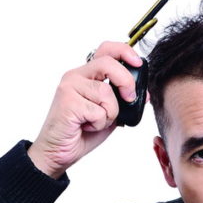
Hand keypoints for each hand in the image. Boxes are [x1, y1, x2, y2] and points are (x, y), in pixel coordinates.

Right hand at [28, 42, 142, 178]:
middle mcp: (76, 76)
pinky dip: (98, 124)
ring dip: (109, 113)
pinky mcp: (68, 101)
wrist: (59, 151)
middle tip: (129, 98)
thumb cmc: (80, 133)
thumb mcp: (108, 114)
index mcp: (86, 76)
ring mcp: (70, 87)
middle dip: (125, 81)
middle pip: (108, 63)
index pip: (105, 51)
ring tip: (95, 122)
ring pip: (106, 93)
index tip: (138, 63)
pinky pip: (98, 110)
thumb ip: (122, 101)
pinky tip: (86, 127)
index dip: (124, 52)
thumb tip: (143, 94)